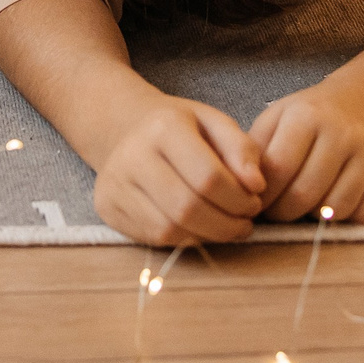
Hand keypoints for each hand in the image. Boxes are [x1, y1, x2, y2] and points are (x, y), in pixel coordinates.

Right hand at [92, 94, 265, 245]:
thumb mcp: (215, 123)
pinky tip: (200, 228)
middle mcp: (132, 154)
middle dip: (226, 224)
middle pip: (187, 208)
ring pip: (170, 229)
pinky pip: (154, 237)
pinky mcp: (107, 206)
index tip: (255, 202)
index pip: (208, 177)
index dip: (239, 199)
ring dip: (208, 236)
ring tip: (226, 227)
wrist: (129, 128)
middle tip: (245, 223)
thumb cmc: (182, 128)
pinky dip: (185, 239)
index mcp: (163, 126)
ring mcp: (115, 183)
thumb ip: (242, 148)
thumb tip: (256, 186)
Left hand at [250, 81, 363, 223]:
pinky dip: (347, 218)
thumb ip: (255, 148)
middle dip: (284, 213)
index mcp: (306, 116)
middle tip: (278, 212)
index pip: (279, 169)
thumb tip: (242, 186)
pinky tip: (336, 201)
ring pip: (336, 209)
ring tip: (306, 204)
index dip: (263, 195)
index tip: (255, 202)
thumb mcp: (277, 117)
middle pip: (306, 194)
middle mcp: (343, 133)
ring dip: (315, 217)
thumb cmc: (312, 115)